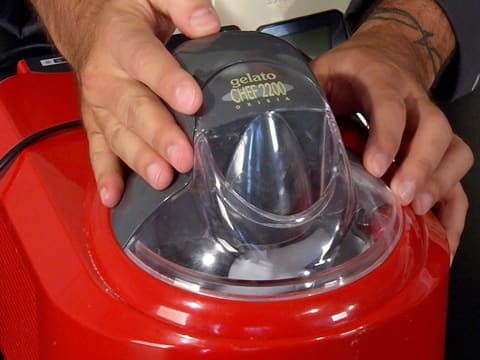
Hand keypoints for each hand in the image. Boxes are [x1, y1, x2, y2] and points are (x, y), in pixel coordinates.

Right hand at [72, 0, 219, 206]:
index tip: (192, 101)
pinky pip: (98, 150)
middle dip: (159, 135)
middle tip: (183, 156)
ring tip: (161, 179)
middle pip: (134, 108)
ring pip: (119, 135)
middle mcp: (107, 77)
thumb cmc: (121, 14)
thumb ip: (181, 4)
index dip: (169, 82)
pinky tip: (115, 196)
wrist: (85, 24)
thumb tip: (207, 24)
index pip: (147, 62)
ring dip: (139, 159)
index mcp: (122, 41)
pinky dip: (106, 174)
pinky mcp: (97, 122)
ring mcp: (100, 105)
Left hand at [311, 26, 472, 257]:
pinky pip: (457, 173)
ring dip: (441, 184)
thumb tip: (278, 129)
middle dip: (421, 166)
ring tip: (418, 212)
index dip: (387, 136)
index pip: (390, 105)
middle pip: (435, 129)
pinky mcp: (439, 145)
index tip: (376, 169)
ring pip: (455, 150)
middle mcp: (415, 101)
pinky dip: (454, 206)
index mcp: (381, 80)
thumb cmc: (348, 71)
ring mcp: (431, 124)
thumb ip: (307, 96)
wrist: (386, 56)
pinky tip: (444, 236)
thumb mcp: (322, 73)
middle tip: (402, 197)